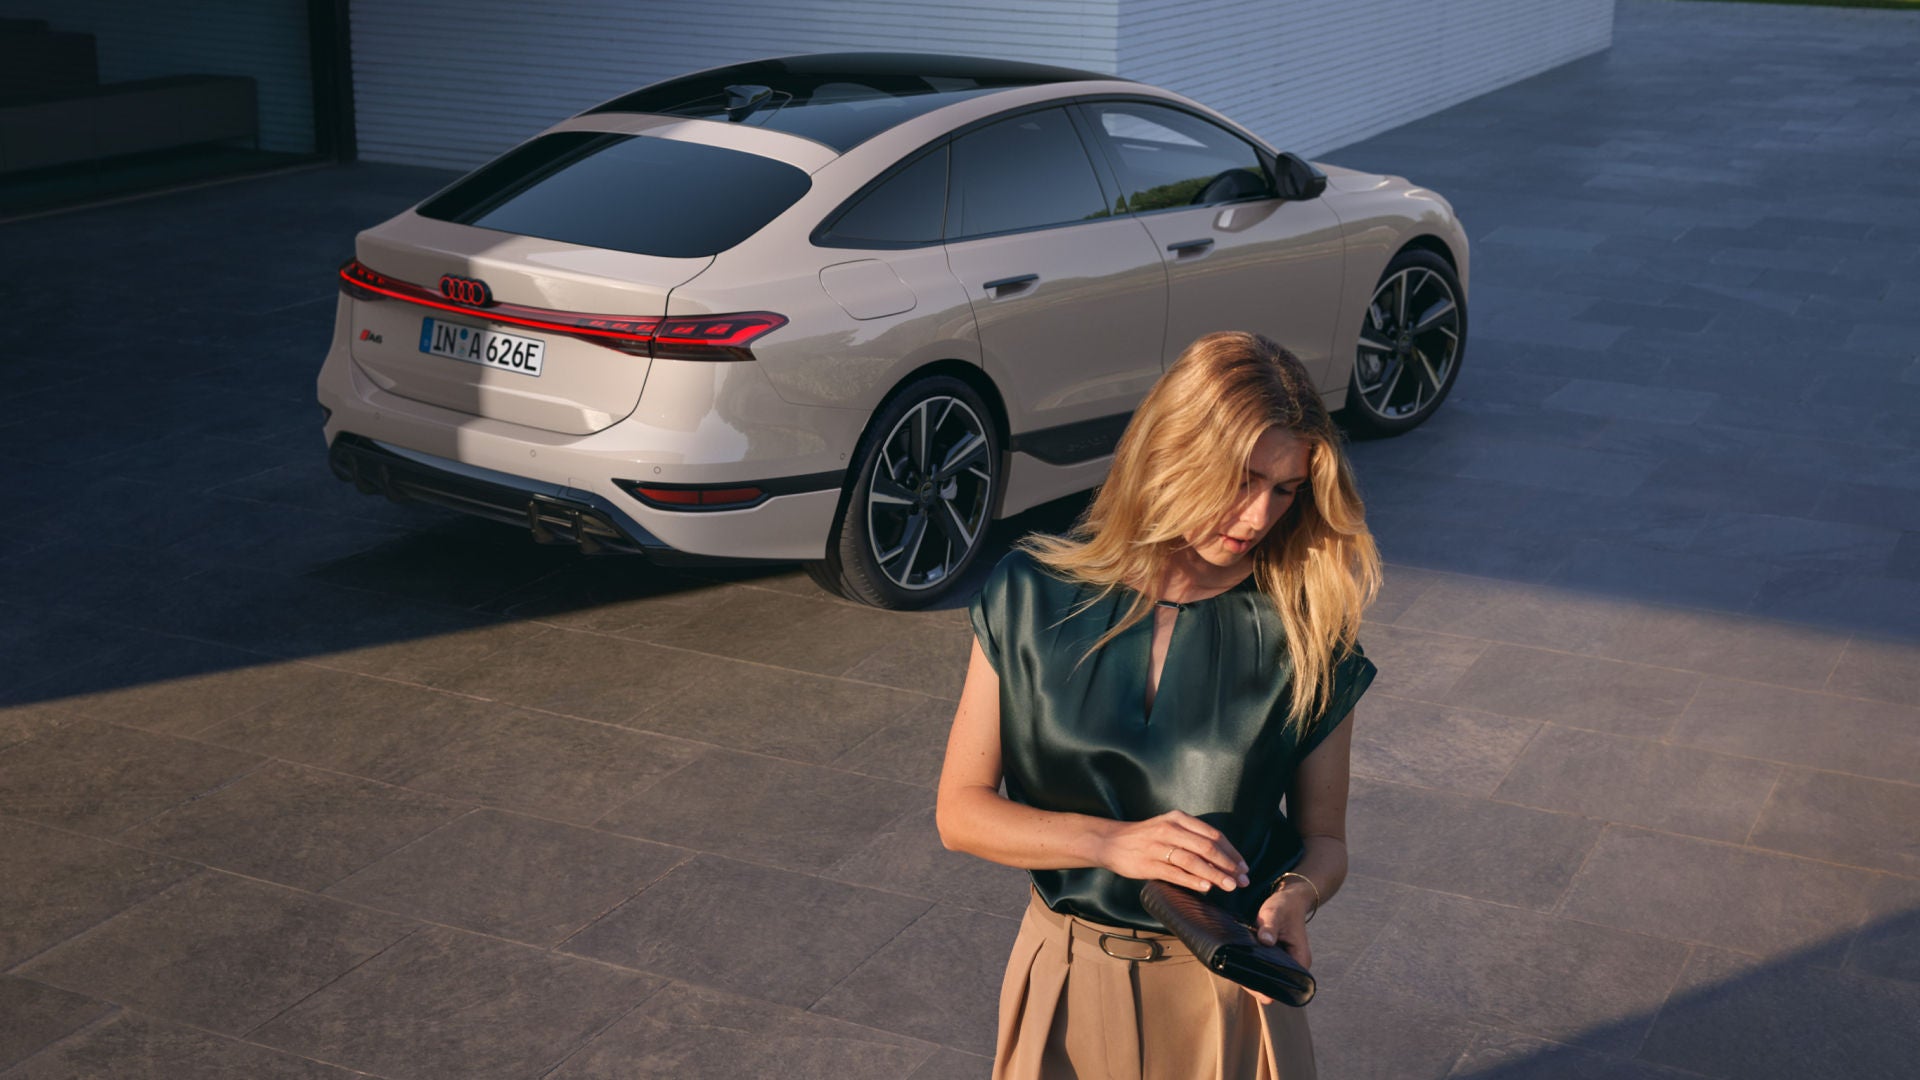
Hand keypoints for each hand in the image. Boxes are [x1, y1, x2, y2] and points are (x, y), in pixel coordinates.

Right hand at [1095, 811, 1249, 892]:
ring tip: (1230, 886)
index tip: (1243, 867)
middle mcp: (1170, 829)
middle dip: (1229, 865)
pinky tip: (1206, 888)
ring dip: (1215, 875)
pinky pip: (1175, 873)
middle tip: (1242, 880)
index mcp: (1178, 818)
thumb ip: (1191, 837)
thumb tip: (1221, 857)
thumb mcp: (1168, 827)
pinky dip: (1193, 881)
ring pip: (1194, 861)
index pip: (1213, 835)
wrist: (1111, 841)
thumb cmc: (1145, 837)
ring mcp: (1159, 847)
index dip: (1231, 852)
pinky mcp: (1149, 864)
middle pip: (1207, 847)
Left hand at [1244, 879, 1313, 1006]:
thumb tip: (1265, 941)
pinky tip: (1238, 968)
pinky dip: (1253, 968)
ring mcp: (1285, 961)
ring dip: (1254, 977)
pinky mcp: (1276, 956)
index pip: (1287, 981)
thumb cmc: (1284, 906)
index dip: (1271, 986)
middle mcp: (1294, 964)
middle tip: (1239, 981)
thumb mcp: (1276, 913)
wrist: (1288, 898)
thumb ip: (1270, 927)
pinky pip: (1264, 966)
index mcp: (1301, 958)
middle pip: (1276, 982)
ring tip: (1236, 976)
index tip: (1256, 988)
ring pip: (1269, 975)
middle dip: (1259, 985)